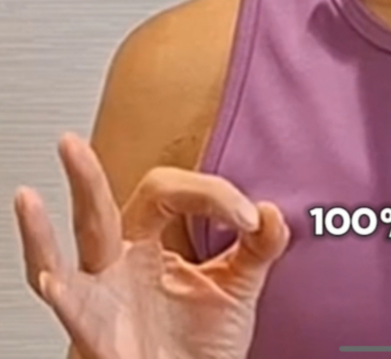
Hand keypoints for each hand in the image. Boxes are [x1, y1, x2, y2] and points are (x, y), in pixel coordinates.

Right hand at [14, 132, 289, 358]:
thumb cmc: (201, 347)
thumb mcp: (238, 286)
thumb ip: (260, 246)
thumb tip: (272, 213)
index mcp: (149, 245)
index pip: (170, 192)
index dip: (212, 194)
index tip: (250, 217)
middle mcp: (119, 266)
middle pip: (99, 211)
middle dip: (84, 177)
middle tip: (70, 144)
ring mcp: (103, 300)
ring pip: (68, 261)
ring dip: (42, 231)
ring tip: (28, 199)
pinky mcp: (98, 337)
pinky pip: (74, 315)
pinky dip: (61, 295)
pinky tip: (51, 278)